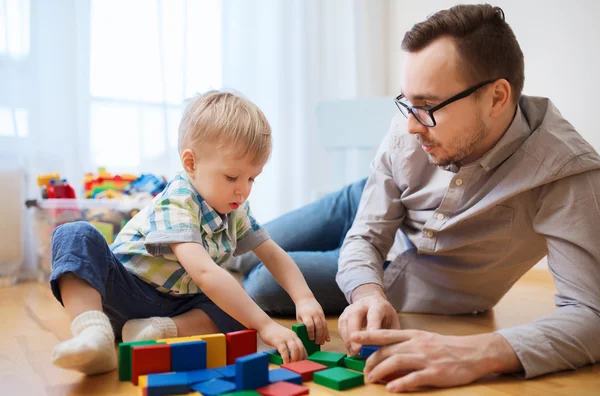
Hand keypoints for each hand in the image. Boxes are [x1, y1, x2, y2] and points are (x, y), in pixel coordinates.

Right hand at [257, 321, 307, 363]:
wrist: (265, 325)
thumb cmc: (274, 333)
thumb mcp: (285, 337)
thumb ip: (289, 344)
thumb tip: (292, 356)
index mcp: (294, 336)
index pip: (303, 347)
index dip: (303, 357)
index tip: (301, 363)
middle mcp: (292, 336)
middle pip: (301, 349)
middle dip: (300, 359)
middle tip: (296, 366)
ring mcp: (285, 338)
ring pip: (295, 350)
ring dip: (294, 359)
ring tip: (291, 365)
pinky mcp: (278, 341)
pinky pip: (284, 351)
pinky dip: (286, 358)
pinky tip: (285, 363)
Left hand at [295, 298, 329, 344]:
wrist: (306, 298)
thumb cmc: (301, 310)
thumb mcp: (299, 317)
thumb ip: (302, 325)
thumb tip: (306, 336)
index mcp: (306, 315)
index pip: (310, 325)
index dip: (311, 333)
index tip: (311, 339)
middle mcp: (314, 314)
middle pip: (318, 326)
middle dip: (319, 336)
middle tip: (317, 343)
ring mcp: (320, 314)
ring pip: (323, 325)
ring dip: (324, 335)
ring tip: (322, 342)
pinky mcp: (323, 314)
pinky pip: (326, 324)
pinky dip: (326, 332)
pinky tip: (327, 338)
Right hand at [338, 290, 399, 355]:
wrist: (372, 302)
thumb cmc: (384, 316)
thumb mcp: (392, 322)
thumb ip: (389, 336)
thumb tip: (386, 353)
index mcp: (377, 305)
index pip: (374, 314)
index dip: (372, 327)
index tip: (371, 340)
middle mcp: (361, 305)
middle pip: (354, 316)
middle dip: (355, 333)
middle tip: (357, 350)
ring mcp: (350, 309)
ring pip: (345, 322)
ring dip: (348, 339)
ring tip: (354, 354)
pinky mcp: (343, 316)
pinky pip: (341, 328)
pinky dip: (345, 340)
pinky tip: (351, 350)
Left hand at [351, 329, 521, 392]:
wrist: (474, 352)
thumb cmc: (447, 347)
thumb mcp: (425, 340)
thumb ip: (407, 345)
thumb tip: (387, 354)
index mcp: (414, 335)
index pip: (387, 333)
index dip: (369, 335)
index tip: (354, 337)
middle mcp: (418, 344)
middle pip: (388, 350)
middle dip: (372, 361)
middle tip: (364, 371)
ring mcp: (426, 358)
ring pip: (397, 362)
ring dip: (381, 371)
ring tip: (371, 379)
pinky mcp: (435, 373)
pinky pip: (414, 378)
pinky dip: (401, 383)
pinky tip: (391, 388)